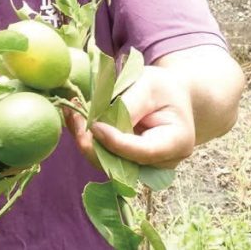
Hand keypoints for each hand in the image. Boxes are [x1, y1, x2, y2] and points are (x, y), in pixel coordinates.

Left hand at [65, 65, 194, 169]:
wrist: (170, 96)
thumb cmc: (161, 88)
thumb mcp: (148, 85)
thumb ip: (129, 105)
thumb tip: (101, 122)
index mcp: (177, 142)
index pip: (143, 151)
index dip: (116, 143)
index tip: (94, 125)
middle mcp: (162, 162)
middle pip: (122, 164)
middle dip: (93, 143)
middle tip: (74, 113)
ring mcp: (145, 166)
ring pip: (107, 163)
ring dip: (85, 139)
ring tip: (73, 111)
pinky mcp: (128, 163)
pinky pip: (104, 156)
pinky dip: (87, 139)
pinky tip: (76, 118)